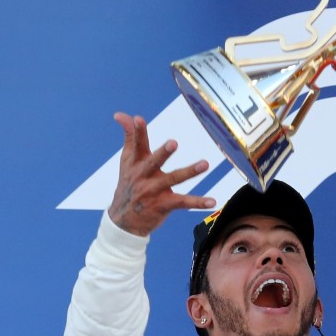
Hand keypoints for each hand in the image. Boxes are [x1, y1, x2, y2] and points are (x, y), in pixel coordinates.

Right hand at [107, 112, 215, 235]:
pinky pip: (183, 202)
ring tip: (205, 164)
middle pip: (154, 162)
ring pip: (173, 179)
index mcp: (135, 164)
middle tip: (173, 142)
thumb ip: (129, 137)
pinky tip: (213, 201)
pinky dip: (198, 202)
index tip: (138, 119)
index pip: (136, 145)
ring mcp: (153, 191)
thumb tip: (122, 114)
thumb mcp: (126, 162)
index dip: (138, 132)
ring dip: (189, 171)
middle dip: (163, 153)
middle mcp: (143, 176)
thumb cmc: (128, 185)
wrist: (123, 221)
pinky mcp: (163, 205)